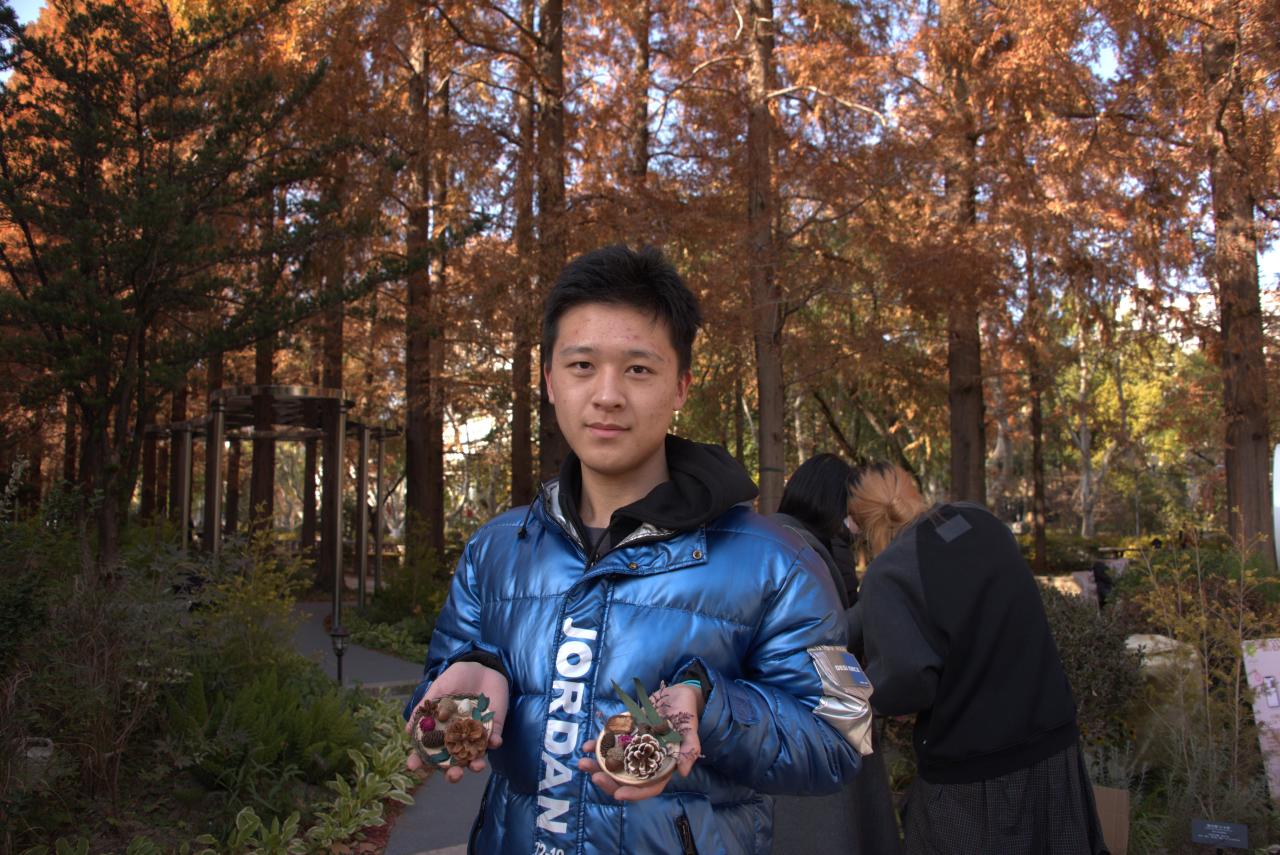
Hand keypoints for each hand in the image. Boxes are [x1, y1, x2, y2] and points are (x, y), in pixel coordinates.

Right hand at [406, 661, 507, 782]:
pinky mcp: (494, 728)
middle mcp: (458, 738)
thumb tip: (408, 729)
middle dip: (453, 773)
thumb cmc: (457, 678)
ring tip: (476, 766)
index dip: (420, 761)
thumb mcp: (438, 689)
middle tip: (453, 775)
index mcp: (442, 731)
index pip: (429, 751)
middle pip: (454, 762)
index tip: (413, 766)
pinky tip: (494, 742)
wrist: (482, 665)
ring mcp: (476, 735)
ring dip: (476, 764)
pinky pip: (494, 740)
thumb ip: (425, 708)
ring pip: (475, 756)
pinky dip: (494, 743)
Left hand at [578, 683, 702, 800]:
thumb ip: (689, 750)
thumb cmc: (687, 713)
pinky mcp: (626, 736)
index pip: (649, 787)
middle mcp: (646, 761)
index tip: (618, 794)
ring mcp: (634, 750)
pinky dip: (598, 746)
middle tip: (595, 776)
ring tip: (583, 762)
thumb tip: (683, 772)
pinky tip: (587, 746)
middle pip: (626, 779)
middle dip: (609, 780)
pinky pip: (610, 745)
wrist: (677, 693)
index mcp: (663, 766)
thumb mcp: (691, 729)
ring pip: (614, 764)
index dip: (635, 793)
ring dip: (597, 765)